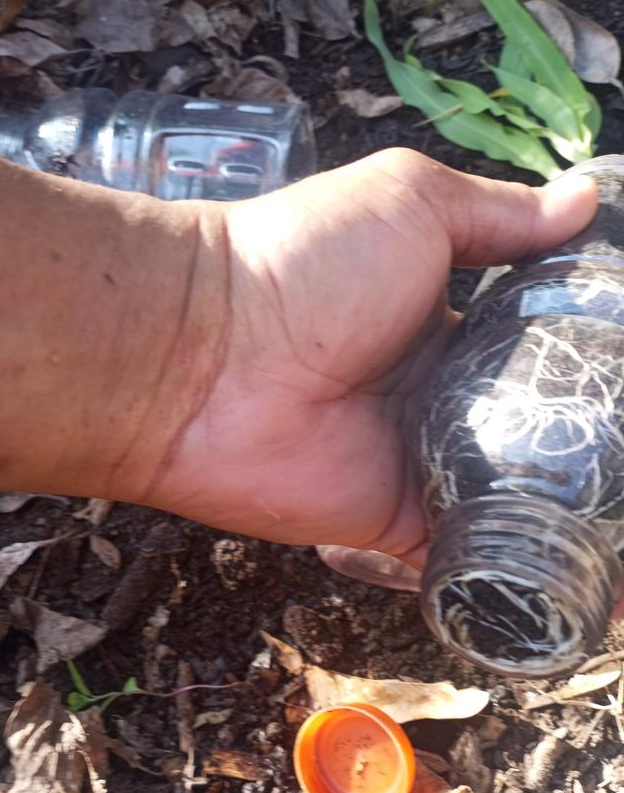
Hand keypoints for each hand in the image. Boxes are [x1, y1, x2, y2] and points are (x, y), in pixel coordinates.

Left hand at [154, 148, 598, 563]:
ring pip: (513, 499)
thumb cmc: (303, 265)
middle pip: (534, 428)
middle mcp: (440, 395)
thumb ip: (496, 215)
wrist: (208, 355)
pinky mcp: (400, 524)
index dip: (590, 363)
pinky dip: (516, 577)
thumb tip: (583, 199)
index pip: (538, 348)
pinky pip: (468, 556)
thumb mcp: (408, 204)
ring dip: (571, 517)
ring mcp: (422, 463)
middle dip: (589, 445)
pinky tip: (585, 593)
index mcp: (447, 322)